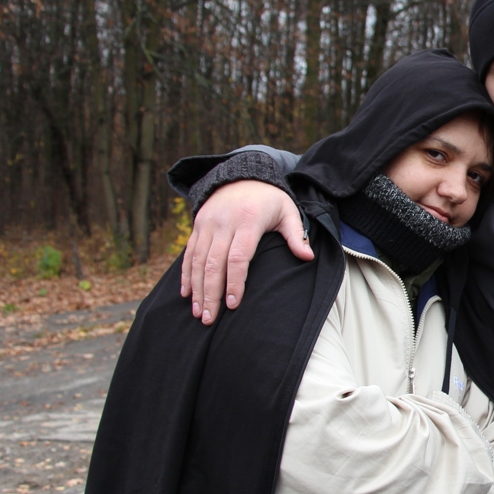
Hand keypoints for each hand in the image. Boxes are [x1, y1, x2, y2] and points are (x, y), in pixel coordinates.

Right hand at [180, 180, 313, 323]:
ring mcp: (207, 224)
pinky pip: (189, 253)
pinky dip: (186, 274)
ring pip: (198, 261)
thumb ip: (296, 234)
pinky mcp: (197, 226)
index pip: (238, 256)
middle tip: (208, 319)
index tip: (233, 304)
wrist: (242, 174)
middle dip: (210, 293)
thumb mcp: (287, 211)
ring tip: (198, 313)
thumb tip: (308, 257)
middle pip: (214, 263)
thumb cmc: (269, 199)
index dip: (234, 282)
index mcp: (248, 220)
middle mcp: (224, 222)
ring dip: (197, 289)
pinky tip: (186, 294)